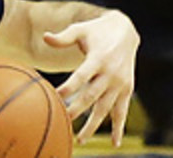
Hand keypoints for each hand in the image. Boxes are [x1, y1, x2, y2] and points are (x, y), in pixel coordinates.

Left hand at [47, 12, 138, 144]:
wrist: (126, 31)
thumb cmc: (96, 30)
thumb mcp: (80, 29)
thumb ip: (63, 37)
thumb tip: (45, 37)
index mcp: (98, 59)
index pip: (81, 76)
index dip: (69, 87)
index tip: (56, 96)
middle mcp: (110, 73)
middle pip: (91, 95)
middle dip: (76, 109)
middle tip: (62, 121)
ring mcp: (120, 84)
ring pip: (105, 108)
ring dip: (93, 124)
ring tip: (80, 140)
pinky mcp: (127, 90)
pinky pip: (122, 111)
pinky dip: (118, 127)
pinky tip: (114, 143)